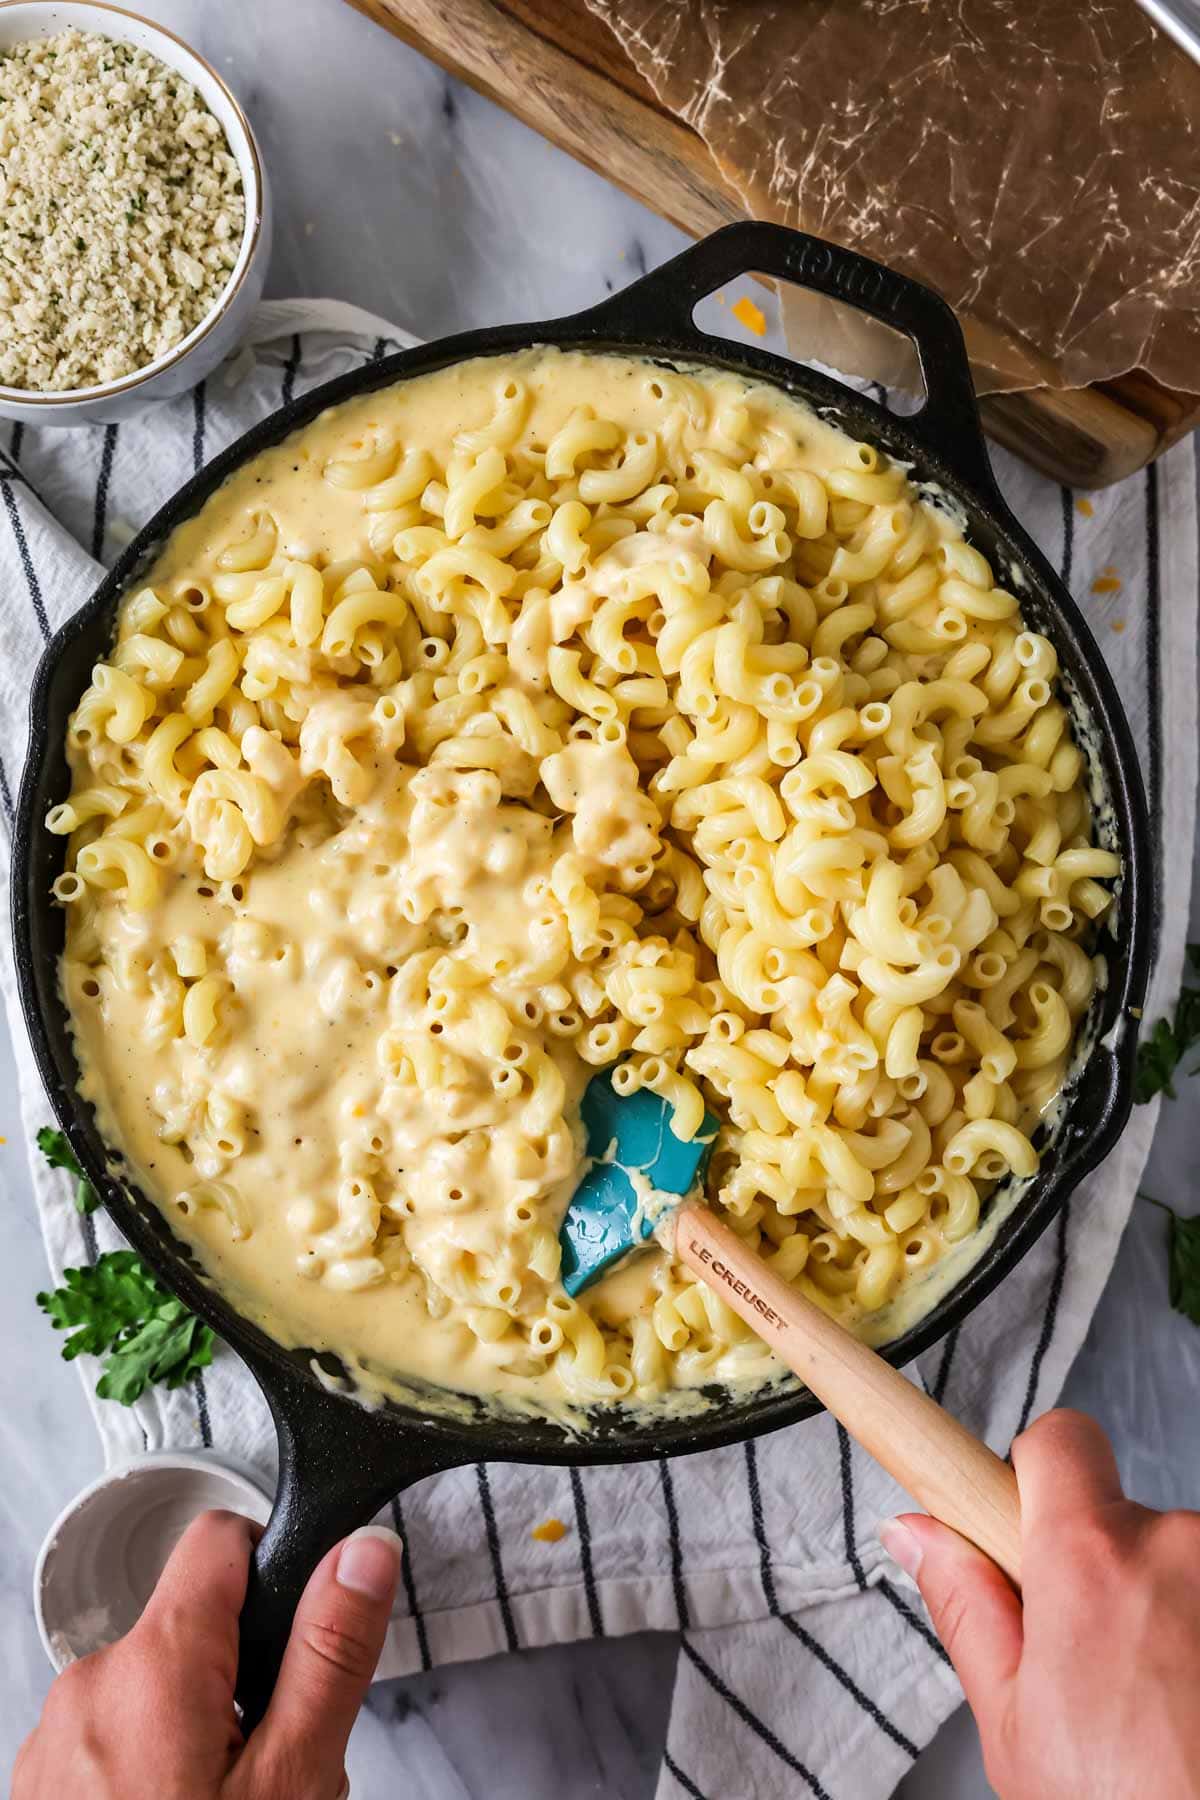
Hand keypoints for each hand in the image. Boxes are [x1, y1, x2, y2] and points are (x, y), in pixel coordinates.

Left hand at [14, 1509, 401, 1799]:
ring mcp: (55, 1743)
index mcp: (153, 1664)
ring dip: (201, 1729)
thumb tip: (362, 1553)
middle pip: (194, 1624)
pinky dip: (155, 1771)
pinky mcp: (43, 1790)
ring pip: (157, 1689)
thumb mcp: (293, 1781)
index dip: (276, 1565)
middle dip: (246, 1676)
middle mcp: (89, 1687)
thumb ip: (328, 1652)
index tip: (304, 1628)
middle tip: (274, 1768)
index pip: (220, 1537)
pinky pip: (115, 1741)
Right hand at [879, 1408, 1199, 1799]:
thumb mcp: (1016, 1728)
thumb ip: (966, 1609)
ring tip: (1156, 1709)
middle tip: (1090, 1668)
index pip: (1060, 1440)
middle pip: (1120, 1519)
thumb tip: (916, 1534)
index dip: (1034, 1472)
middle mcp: (1177, 1546)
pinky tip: (1190, 1708)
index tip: (1021, 1525)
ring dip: (1163, 1614)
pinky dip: (1199, 1638)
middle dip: (1100, 1575)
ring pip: (1177, 1569)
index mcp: (1091, 1559)